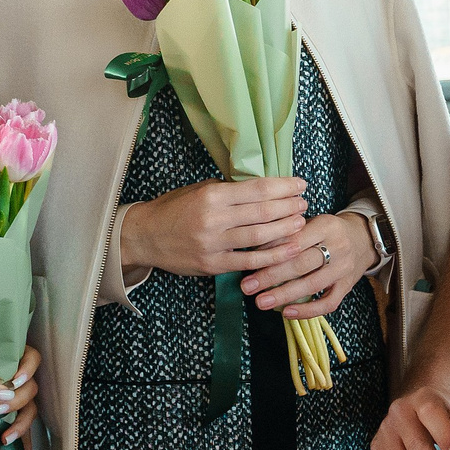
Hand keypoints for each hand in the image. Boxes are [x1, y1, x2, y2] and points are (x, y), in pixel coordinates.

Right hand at [118, 177, 306, 277]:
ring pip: (260, 236)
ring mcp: (214, 244)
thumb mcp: (199, 190)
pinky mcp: (213, 265)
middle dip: (289, 206)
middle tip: (304, 202)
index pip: (257, 189)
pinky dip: (271, 257)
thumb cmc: (173, 209)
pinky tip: (288, 250)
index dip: (283, 187)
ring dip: (285, 229)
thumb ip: (228, 190)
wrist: (145, 236)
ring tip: (301, 221)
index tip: (299, 184)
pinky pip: (249, 261)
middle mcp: (214, 219)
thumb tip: (262, 187)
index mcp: (212, 196)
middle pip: (263, 212)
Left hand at [239, 212, 374, 316]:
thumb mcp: (311, 222)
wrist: (363, 238)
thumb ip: (288, 232)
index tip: (249, 261)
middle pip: (302, 264)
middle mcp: (338, 247)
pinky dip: (308, 310)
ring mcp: (344, 269)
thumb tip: (255, 247)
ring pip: (313, 284)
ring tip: (260, 302)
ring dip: (284, 295)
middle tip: (247, 286)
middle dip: (271, 276)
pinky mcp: (347, 286)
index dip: (272, 252)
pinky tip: (287, 313)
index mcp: (326, 226)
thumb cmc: (327, 231)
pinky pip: (329, 303)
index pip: (296, 240)